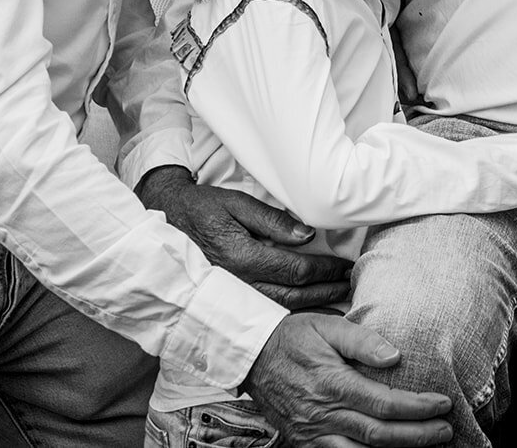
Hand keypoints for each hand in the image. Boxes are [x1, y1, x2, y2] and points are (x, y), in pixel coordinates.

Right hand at [136, 166, 351, 308]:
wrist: (165, 222)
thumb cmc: (202, 208)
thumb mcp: (236, 203)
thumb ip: (272, 220)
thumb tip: (308, 235)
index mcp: (242, 257)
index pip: (296, 269)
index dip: (325, 269)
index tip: (346, 265)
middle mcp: (238, 284)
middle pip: (294, 295)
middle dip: (327, 290)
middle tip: (351, 284)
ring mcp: (232, 296)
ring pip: (281, 308)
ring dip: (314, 306)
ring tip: (339, 298)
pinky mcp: (229, 300)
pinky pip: (266, 313)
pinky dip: (293, 314)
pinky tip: (311, 310)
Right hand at [244, 312, 452, 446]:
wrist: (251, 356)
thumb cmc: (294, 337)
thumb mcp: (328, 326)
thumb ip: (363, 340)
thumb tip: (395, 356)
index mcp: (334, 384)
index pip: (385, 403)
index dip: (418, 408)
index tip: (443, 404)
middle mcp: (324, 414)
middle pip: (380, 435)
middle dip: (418, 436)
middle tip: (445, 431)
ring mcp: (313, 434)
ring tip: (426, 446)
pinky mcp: (305, 443)